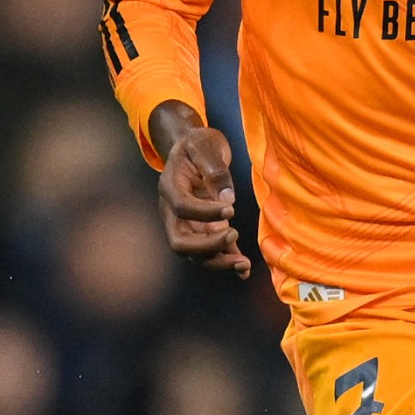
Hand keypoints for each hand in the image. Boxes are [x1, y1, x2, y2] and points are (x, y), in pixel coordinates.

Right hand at [150, 100, 250, 277]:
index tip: (231, 208)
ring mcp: (186, 225)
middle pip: (179, 242)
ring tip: (243, 264)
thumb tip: (227, 198)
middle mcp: (172, 212)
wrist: (194, 151)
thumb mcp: (204, 144)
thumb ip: (213, 167)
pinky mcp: (202, 231)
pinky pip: (211, 253)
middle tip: (233, 234)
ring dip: (218, 262)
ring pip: (194, 255)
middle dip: (206, 246)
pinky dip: (226, 262)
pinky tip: (244, 271)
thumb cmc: (198, 144)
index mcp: (169, 186)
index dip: (204, 212)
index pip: (181, 207)